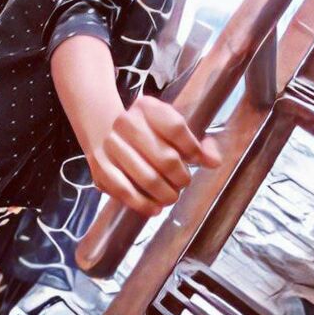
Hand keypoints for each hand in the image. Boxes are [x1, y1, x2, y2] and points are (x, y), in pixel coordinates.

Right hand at [87, 95, 221, 216]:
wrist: (105, 132)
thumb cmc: (146, 133)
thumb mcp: (171, 128)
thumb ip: (196, 144)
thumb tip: (213, 161)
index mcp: (146, 107)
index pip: (176, 128)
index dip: (194, 149)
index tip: (199, 160)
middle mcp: (126, 122)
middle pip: (166, 157)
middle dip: (181, 177)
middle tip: (183, 182)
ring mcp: (111, 145)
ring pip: (149, 178)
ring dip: (166, 193)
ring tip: (171, 196)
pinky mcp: (100, 168)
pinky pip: (125, 192)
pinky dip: (144, 204)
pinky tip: (155, 207)